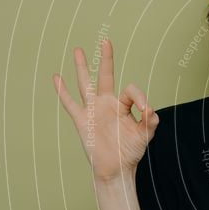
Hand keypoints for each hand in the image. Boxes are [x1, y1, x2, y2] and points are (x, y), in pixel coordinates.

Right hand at [52, 38, 158, 182]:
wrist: (116, 169)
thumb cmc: (130, 151)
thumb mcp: (145, 136)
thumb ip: (151, 122)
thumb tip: (151, 110)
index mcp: (123, 105)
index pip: (130, 90)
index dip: (139, 97)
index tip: (145, 110)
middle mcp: (107, 104)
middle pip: (106, 76)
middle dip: (106, 59)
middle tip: (106, 41)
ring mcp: (93, 111)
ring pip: (86, 84)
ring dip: (82, 67)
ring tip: (78, 50)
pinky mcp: (82, 120)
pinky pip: (70, 103)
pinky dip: (62, 91)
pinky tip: (57, 78)